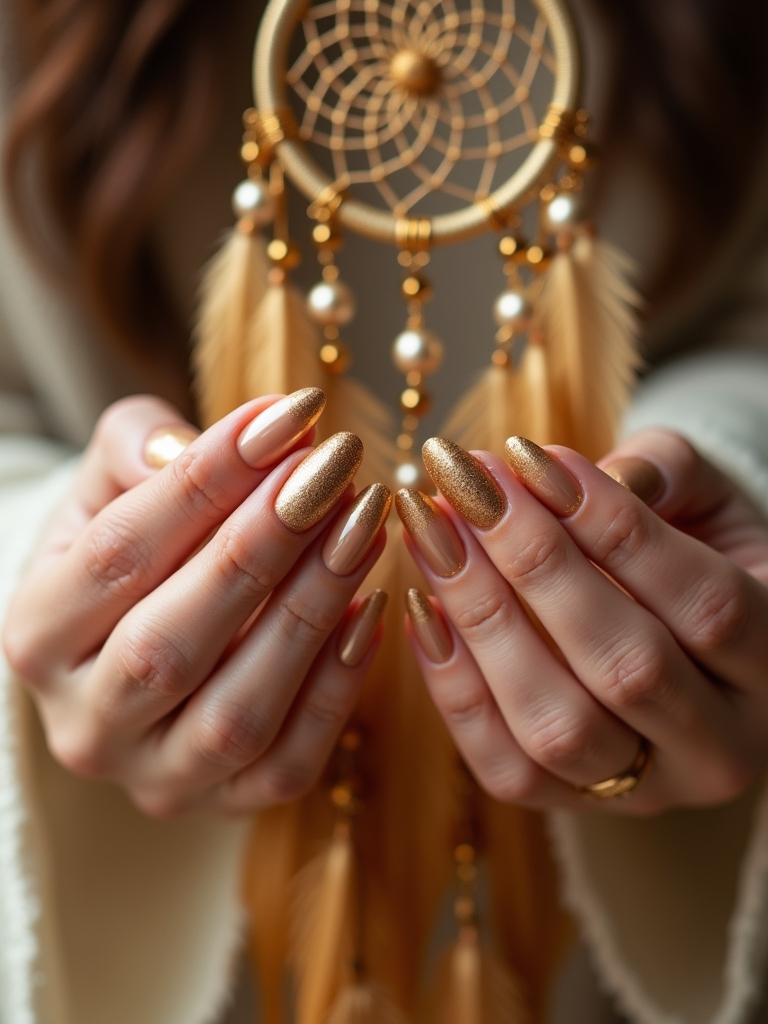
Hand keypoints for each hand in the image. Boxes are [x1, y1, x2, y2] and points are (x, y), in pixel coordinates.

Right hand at [3, 391, 390, 816]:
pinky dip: (338, 685)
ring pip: (237, 710)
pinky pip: (288, 760)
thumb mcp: (106, 487)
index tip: (288, 417)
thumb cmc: (127, 552)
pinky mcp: (223, 803)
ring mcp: (154, 776)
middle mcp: (85, 722)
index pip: (118, 555)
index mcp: (36, 635)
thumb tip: (253, 435)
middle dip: (263, 545)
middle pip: (171, 642)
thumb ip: (146, 448)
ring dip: (311, 610)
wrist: (133, 646)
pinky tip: (371, 607)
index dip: (207, 481)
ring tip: (364, 523)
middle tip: (333, 468)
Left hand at [397, 430, 767, 813]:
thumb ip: (659, 472)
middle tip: (466, 485)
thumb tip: (562, 475)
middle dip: (535, 565)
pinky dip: (453, 685)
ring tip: (431, 529)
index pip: (706, 603)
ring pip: (559, 726)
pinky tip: (422, 601)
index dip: (611, 526)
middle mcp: (723, 746)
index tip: (528, 458)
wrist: (682, 633)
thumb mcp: (706, 499)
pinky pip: (505, 763)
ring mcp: (646, 790)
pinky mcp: (571, 805)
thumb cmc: (696, 548)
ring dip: (483, 618)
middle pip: (627, 667)